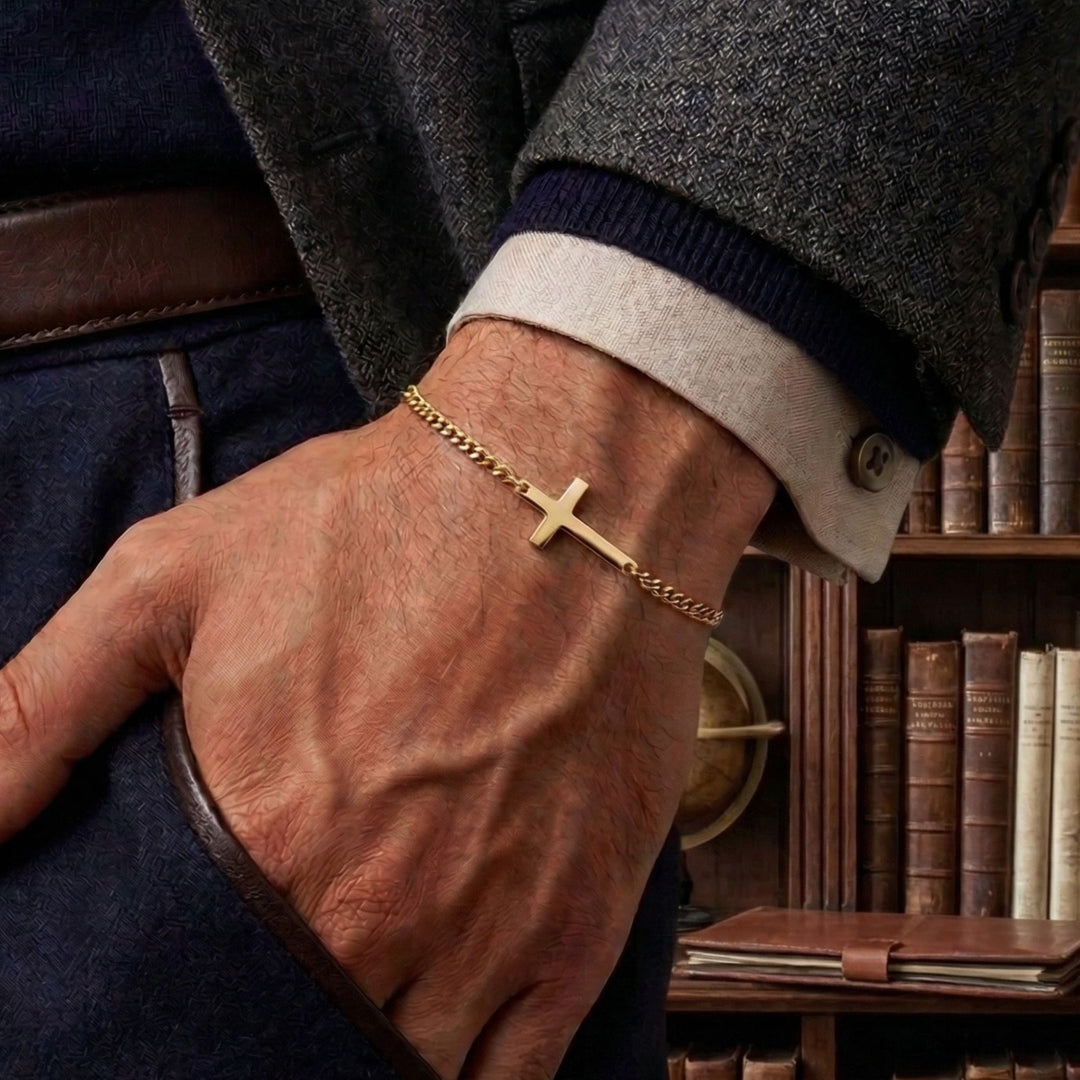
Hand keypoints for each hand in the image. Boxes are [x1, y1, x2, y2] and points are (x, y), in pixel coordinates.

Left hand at [0, 319, 774, 1077]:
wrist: (565, 497)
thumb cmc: (377, 524)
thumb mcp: (171, 578)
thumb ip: (36, 712)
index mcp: (264, 847)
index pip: (186, 1008)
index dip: (175, 1017)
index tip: (184, 995)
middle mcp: (377, 918)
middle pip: (301, 1049)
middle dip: (272, 1039)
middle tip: (273, 994)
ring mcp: (492, 934)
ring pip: (403, 1077)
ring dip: (363, 1061)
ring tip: (348, 1013)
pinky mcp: (584, 922)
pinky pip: (516, 1079)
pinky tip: (437, 1055)